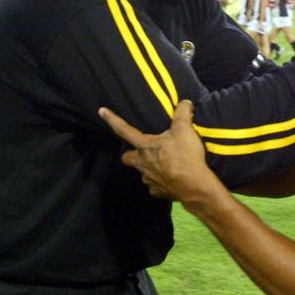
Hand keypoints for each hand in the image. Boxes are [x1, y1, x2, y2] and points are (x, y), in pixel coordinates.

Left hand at [98, 101, 217, 203]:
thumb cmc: (184, 155)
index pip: (124, 130)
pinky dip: (162, 181)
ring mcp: (148, 180)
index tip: (101, 111)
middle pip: (127, 158)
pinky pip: (156, 185)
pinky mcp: (157, 192)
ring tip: (166, 163)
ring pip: (143, 172)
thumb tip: (185, 101)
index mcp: (144, 146)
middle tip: (144, 150)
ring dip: (150, 167)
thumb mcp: (185, 129)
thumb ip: (182, 113)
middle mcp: (142, 164)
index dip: (112, 119)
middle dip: (132, 154)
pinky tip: (173, 177)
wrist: (194, 186)